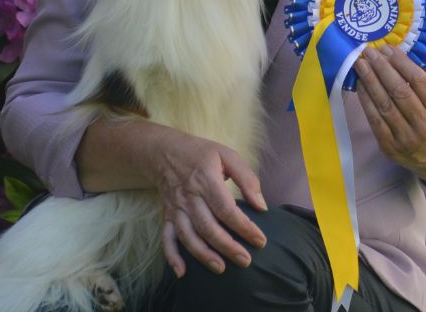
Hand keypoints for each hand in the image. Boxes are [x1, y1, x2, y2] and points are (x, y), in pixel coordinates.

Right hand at [155, 132, 267, 278]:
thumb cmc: (201, 153)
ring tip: (221, 269)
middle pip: (208, 227)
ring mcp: (176, 208)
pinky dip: (172, 256)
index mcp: (206, 179)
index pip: (226, 209)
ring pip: (188, 236)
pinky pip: (167, 238)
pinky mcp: (167, 215)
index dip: (244, 227)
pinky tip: (182, 273)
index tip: (260, 241)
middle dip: (227, 247)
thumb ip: (247, 178)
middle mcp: (189, 196)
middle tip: (246, 261)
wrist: (164, 151)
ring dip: (203, 255)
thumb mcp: (227, 155)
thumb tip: (261, 206)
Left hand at [355, 46, 425, 188]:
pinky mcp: (389, 146)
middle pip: (400, 91)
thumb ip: (417, 83)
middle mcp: (424, 125)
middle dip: (382, 68)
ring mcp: (406, 138)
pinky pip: (374, 119)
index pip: (419, 81)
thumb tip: (388, 55)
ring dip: (370, 80)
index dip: (401, 63)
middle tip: (369, 52)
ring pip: (385, 104)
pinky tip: (360, 83)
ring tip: (360, 63)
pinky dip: (365, 99)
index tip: (387, 49)